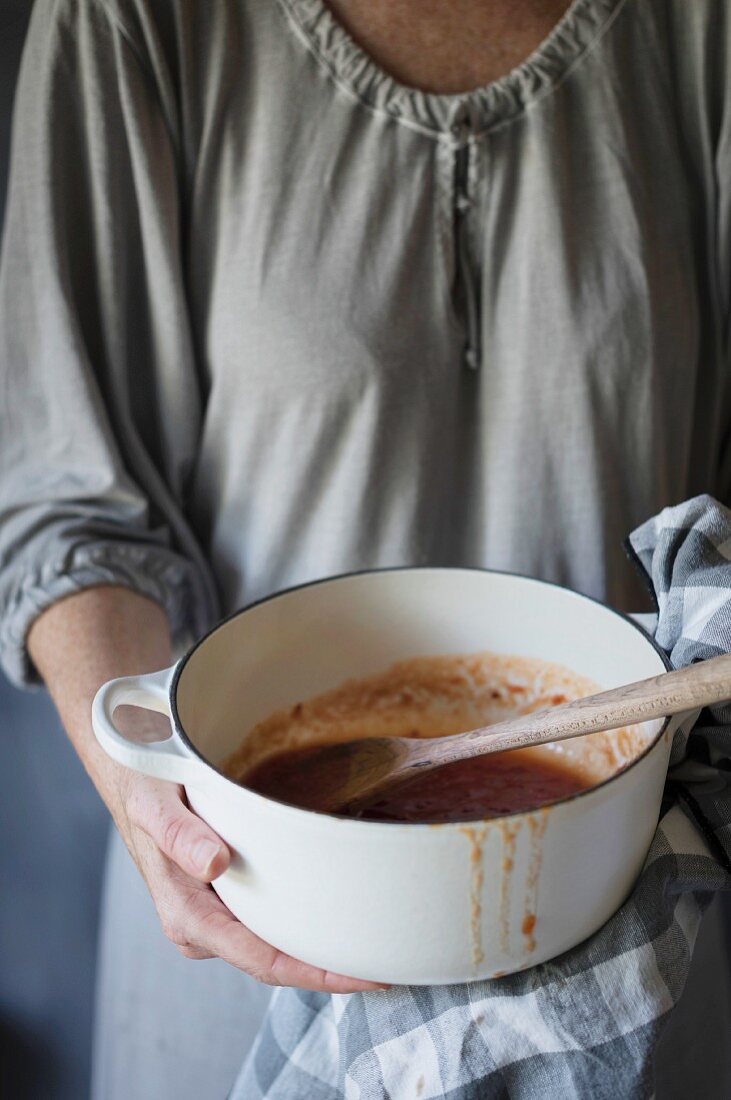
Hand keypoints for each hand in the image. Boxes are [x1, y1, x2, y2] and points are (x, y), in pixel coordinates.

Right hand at [112, 771, 386, 992]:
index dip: (317, 974)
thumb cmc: (145, 788)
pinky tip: (339, 913)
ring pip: (275, 943)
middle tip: (390, 965)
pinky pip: (270, 918)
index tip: (365, 976)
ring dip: (319, 948)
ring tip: (375, 944)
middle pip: (276, 961)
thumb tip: (213, 865)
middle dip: (329, 970)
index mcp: (187, 914)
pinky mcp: (226, 898)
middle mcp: (202, 925)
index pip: (262, 960)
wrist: (132, 776)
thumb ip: (179, 835)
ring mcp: (215, 914)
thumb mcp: (155, 803)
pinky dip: (305, 920)